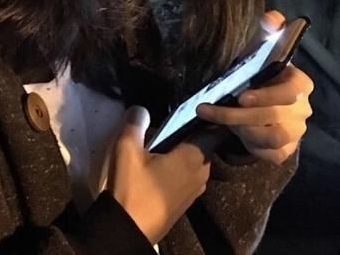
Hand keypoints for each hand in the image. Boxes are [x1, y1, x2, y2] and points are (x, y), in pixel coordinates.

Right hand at [107, 106, 222, 244]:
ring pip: (198, 163)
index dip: (210, 119)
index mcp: (192, 157)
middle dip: (196, 134)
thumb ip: (135, 124)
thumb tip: (140, 109)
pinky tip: (165, 163)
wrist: (128, 230)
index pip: (213, 133)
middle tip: (179, 122)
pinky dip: (183, 166)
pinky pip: (191, 176)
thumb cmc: (132, 188)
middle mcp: (200, 173)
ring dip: (188, 152)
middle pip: (206, 147)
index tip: (201, 109)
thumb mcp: (127, 150)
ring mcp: (195, 191)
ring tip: (170, 141)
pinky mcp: (186, 203)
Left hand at [195, 11, 313, 165]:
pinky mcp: (285, 151)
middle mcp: (303, 110)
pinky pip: (270, 154)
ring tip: (217, 120)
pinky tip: (231, 135)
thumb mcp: (260, 50)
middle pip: (274, 117)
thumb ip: (267, 31)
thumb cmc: (259, 73)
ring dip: (241, 130)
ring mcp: (296, 133)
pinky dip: (249, 146)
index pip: (291, 92)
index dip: (267, 96)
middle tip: (209, 110)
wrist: (260, 102)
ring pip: (272, 138)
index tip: (241, 96)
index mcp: (300, 83)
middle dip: (238, 114)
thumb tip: (272, 17)